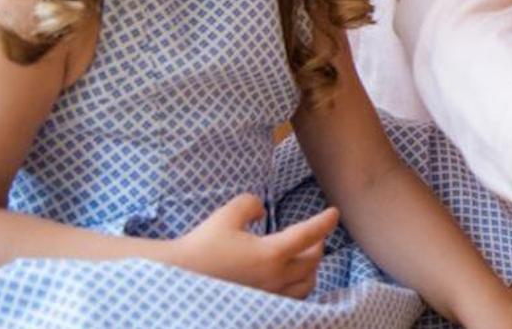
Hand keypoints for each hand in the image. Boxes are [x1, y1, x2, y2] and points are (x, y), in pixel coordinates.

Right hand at [170, 193, 338, 297]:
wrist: (177, 278)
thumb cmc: (201, 245)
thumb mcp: (226, 215)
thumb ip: (250, 204)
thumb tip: (262, 210)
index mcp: (271, 253)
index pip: (309, 234)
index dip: (325, 221)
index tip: (334, 213)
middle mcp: (275, 277)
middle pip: (312, 261)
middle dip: (318, 245)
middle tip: (316, 235)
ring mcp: (268, 295)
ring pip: (306, 285)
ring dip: (311, 269)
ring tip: (306, 258)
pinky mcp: (260, 307)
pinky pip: (291, 300)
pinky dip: (299, 288)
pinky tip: (291, 281)